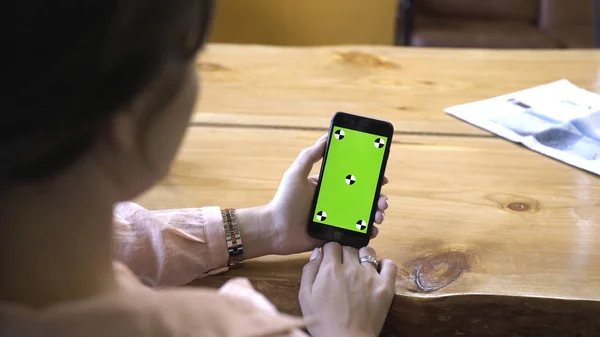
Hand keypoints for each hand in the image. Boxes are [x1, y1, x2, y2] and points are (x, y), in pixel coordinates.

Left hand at [264, 134, 389, 255]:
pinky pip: (357, 233)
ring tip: (379, 216)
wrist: (275, 230)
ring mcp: (337, 219)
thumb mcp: (296, 173)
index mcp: (329, 186)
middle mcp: (336, 201)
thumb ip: (310, 155)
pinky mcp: (336, 235)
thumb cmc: (283, 201)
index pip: (355, 179)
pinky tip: (372, 230)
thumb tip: (327, 136)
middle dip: (379, 198)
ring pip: (364, 215)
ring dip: (377, 214)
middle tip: (383, 201)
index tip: (382, 178)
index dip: (371, 179)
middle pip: (365, 198)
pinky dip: (368, 232)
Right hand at [299, 242, 396, 336]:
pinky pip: (389, 264)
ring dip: (361, 256)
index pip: (331, 245)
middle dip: (344, 253)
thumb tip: (318, 252)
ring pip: (367, 251)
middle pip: (348, 247)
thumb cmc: (324, 321)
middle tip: (343, 267)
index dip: (329, 251)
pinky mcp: (385, 286)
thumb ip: (309, 270)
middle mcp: (351, 268)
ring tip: (359, 268)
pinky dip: (384, 263)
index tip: (330, 259)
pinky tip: (377, 270)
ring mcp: (370, 276)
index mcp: (330, 269)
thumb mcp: (305, 296)